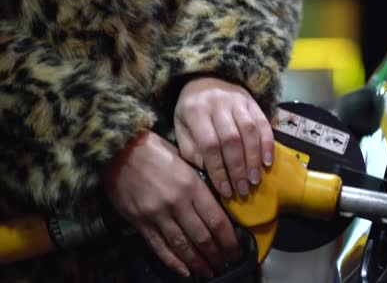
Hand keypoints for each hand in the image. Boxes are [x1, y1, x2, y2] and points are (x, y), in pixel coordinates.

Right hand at [104, 131, 239, 277]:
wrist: (117, 149)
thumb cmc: (154, 150)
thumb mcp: (184, 160)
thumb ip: (199, 184)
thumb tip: (216, 204)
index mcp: (192, 185)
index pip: (216, 220)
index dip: (228, 239)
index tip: (235, 249)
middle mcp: (176, 202)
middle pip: (202, 237)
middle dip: (216, 254)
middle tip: (225, 264)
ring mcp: (157, 214)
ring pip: (182, 245)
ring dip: (197, 262)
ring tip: (208, 271)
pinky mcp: (139, 221)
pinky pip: (159, 246)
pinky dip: (173, 261)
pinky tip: (184, 271)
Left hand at [174, 77, 274, 197]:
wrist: (206, 77)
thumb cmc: (191, 109)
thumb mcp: (181, 126)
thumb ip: (191, 149)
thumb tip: (208, 170)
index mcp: (195, 111)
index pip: (209, 145)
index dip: (218, 170)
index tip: (224, 190)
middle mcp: (218, 103)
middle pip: (231, 139)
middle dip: (237, 168)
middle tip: (242, 190)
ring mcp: (238, 101)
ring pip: (249, 132)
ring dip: (253, 159)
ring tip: (255, 180)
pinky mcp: (253, 101)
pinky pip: (263, 123)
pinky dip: (267, 144)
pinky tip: (267, 162)